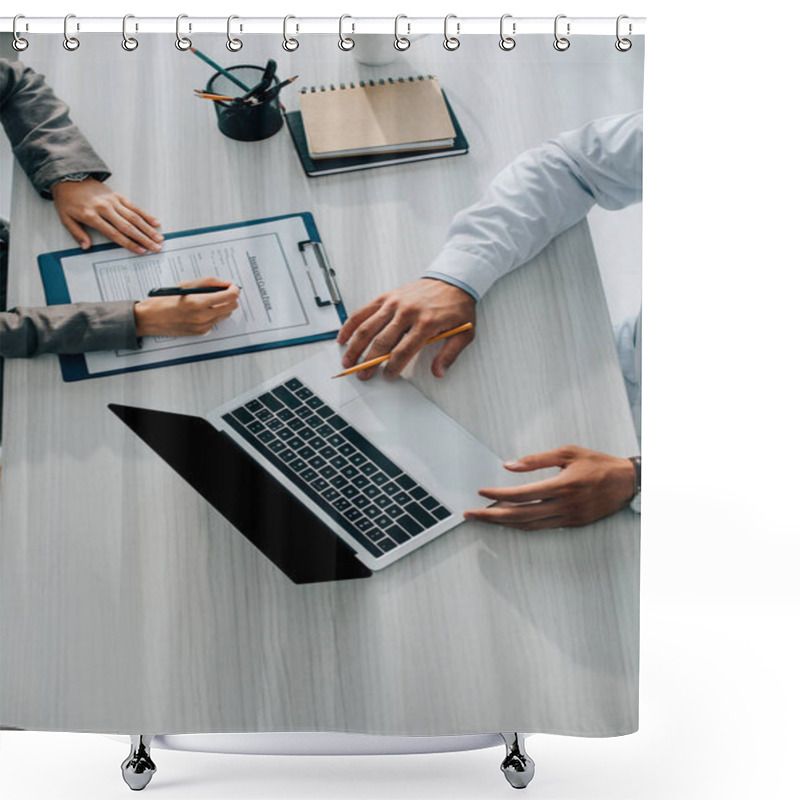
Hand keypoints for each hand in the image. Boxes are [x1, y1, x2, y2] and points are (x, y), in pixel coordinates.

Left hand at [51, 178, 162, 253]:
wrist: (69, 176)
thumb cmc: (67, 199)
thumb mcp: (65, 218)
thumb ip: (77, 233)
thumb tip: (86, 247)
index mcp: (91, 215)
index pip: (114, 233)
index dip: (129, 243)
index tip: (140, 250)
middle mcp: (104, 208)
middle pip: (128, 226)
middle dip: (144, 239)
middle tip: (155, 248)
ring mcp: (113, 201)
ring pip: (134, 217)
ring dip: (148, 229)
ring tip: (159, 238)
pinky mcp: (117, 195)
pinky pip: (134, 206)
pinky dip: (146, 215)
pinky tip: (155, 222)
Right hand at [133, 277, 239, 336]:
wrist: (151, 318)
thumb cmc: (165, 300)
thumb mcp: (186, 285)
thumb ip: (208, 283)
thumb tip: (225, 284)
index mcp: (198, 302)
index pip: (230, 296)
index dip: (234, 289)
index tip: (232, 286)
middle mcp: (202, 317)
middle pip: (232, 307)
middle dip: (231, 298)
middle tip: (224, 292)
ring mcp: (203, 326)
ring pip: (225, 315)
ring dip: (222, 306)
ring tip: (210, 301)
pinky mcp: (201, 332)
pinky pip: (215, 322)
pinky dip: (213, 315)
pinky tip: (201, 311)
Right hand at [337, 278, 475, 379]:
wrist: (452, 280)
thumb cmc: (455, 307)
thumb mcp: (463, 333)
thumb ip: (449, 355)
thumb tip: (438, 372)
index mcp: (426, 323)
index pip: (404, 350)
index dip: (393, 366)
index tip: (387, 375)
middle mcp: (407, 312)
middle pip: (382, 341)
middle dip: (370, 362)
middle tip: (363, 375)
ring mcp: (394, 303)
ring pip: (368, 327)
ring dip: (355, 347)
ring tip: (348, 361)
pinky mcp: (386, 297)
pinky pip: (364, 312)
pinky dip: (350, 325)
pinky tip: (343, 338)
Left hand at [465, 446, 636, 530]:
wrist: (627, 482)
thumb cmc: (598, 463)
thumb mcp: (567, 452)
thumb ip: (536, 460)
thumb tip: (509, 466)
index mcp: (563, 485)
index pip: (522, 494)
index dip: (498, 495)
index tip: (481, 492)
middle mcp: (565, 505)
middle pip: (520, 515)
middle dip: (492, 516)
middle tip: (471, 514)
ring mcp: (569, 517)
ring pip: (529, 525)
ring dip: (503, 524)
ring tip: (484, 519)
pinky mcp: (572, 524)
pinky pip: (541, 527)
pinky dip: (522, 525)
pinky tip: (508, 521)